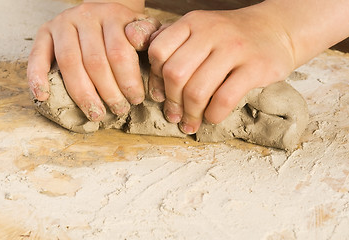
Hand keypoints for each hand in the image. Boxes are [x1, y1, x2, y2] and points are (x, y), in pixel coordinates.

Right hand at [27, 2, 159, 120]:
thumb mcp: (143, 27)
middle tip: (119, 110)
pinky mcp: (45, 32)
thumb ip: (147, 36)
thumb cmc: (124, 28)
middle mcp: (86, 16)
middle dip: (108, 92)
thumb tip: (140, 45)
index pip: (120, 53)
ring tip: (95, 113)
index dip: (128, 81)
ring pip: (70, 63)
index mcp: (113, 15)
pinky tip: (43, 96)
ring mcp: (63, 23)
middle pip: (95, 62)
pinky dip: (37, 77)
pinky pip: (38, 55)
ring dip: (82, 94)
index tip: (135, 99)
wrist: (101, 12)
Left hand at [148, 3, 295, 133]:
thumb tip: (151, 72)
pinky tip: (211, 117)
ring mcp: (235, 48)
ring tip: (190, 122)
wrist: (276, 29)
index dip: (155, 78)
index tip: (160, 95)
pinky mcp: (256, 67)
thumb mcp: (201, 29)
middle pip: (175, 74)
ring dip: (190, 114)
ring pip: (197, 90)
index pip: (158, 51)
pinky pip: (224, 99)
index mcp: (193, 22)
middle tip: (173, 115)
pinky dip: (213, 115)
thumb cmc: (231, 37)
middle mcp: (212, 31)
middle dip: (171, 102)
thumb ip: (175, 43)